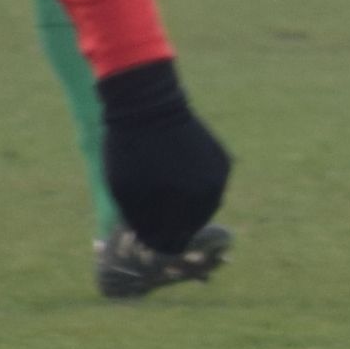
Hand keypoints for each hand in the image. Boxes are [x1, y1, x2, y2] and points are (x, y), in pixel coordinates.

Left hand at [92, 57, 230, 252]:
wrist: (148, 104)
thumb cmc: (129, 150)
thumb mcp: (125, 192)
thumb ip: (141, 223)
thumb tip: (154, 244)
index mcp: (182, 204)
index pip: (171, 243)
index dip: (156, 243)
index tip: (143, 238)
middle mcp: (208, 195)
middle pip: (190, 229)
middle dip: (172, 227)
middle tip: (151, 215)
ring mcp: (219, 178)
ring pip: (203, 210)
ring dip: (185, 209)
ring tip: (162, 193)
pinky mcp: (223, 163)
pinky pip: (210, 189)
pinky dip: (196, 189)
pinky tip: (178, 174)